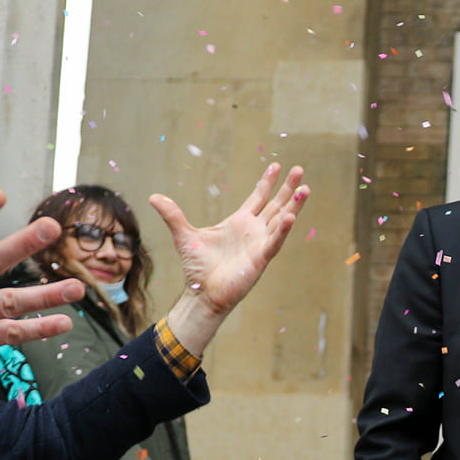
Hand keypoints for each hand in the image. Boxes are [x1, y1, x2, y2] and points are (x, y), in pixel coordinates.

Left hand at [154, 163, 307, 357]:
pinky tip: (291, 216)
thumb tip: (153, 196)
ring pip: (281, 220)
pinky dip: (283, 229)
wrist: (202, 293)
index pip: (258, 198)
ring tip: (305, 188)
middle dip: (287, 188)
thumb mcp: (184, 235)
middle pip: (275, 204)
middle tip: (299, 169)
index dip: (268, 182)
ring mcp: (259, 244)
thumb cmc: (197, 268)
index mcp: (238, 223)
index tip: (277, 166)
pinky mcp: (260, 258)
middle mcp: (253, 231)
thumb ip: (172, 215)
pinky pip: (275, 241)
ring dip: (294, 205)